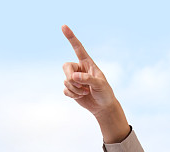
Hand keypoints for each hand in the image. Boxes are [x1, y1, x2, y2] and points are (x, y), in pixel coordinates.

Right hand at [61, 25, 128, 141]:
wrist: (103, 107)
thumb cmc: (105, 93)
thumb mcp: (100, 85)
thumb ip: (88, 79)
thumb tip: (74, 77)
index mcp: (88, 64)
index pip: (78, 48)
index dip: (71, 37)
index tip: (64, 26)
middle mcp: (79, 69)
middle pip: (66, 66)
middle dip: (70, 78)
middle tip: (80, 86)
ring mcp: (74, 79)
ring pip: (65, 80)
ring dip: (75, 89)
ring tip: (85, 92)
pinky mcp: (71, 89)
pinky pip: (65, 89)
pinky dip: (72, 95)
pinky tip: (80, 97)